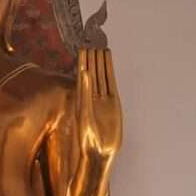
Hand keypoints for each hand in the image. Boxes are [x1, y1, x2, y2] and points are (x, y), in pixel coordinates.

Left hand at [75, 47, 121, 167]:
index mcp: (81, 100)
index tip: (82, 49)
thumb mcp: (85, 114)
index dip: (82, 63)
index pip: (82, 77)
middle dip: (91, 59)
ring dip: (101, 63)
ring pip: (102, 77)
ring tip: (101, 48)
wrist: (99, 153)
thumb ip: (85, 94)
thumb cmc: (88, 138)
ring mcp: (102, 100)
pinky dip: (110, 73)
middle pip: (92, 74)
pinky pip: (111, 84)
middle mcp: (91, 98)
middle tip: (91, 42)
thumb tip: (84, 74)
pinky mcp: (113, 104)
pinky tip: (108, 62)